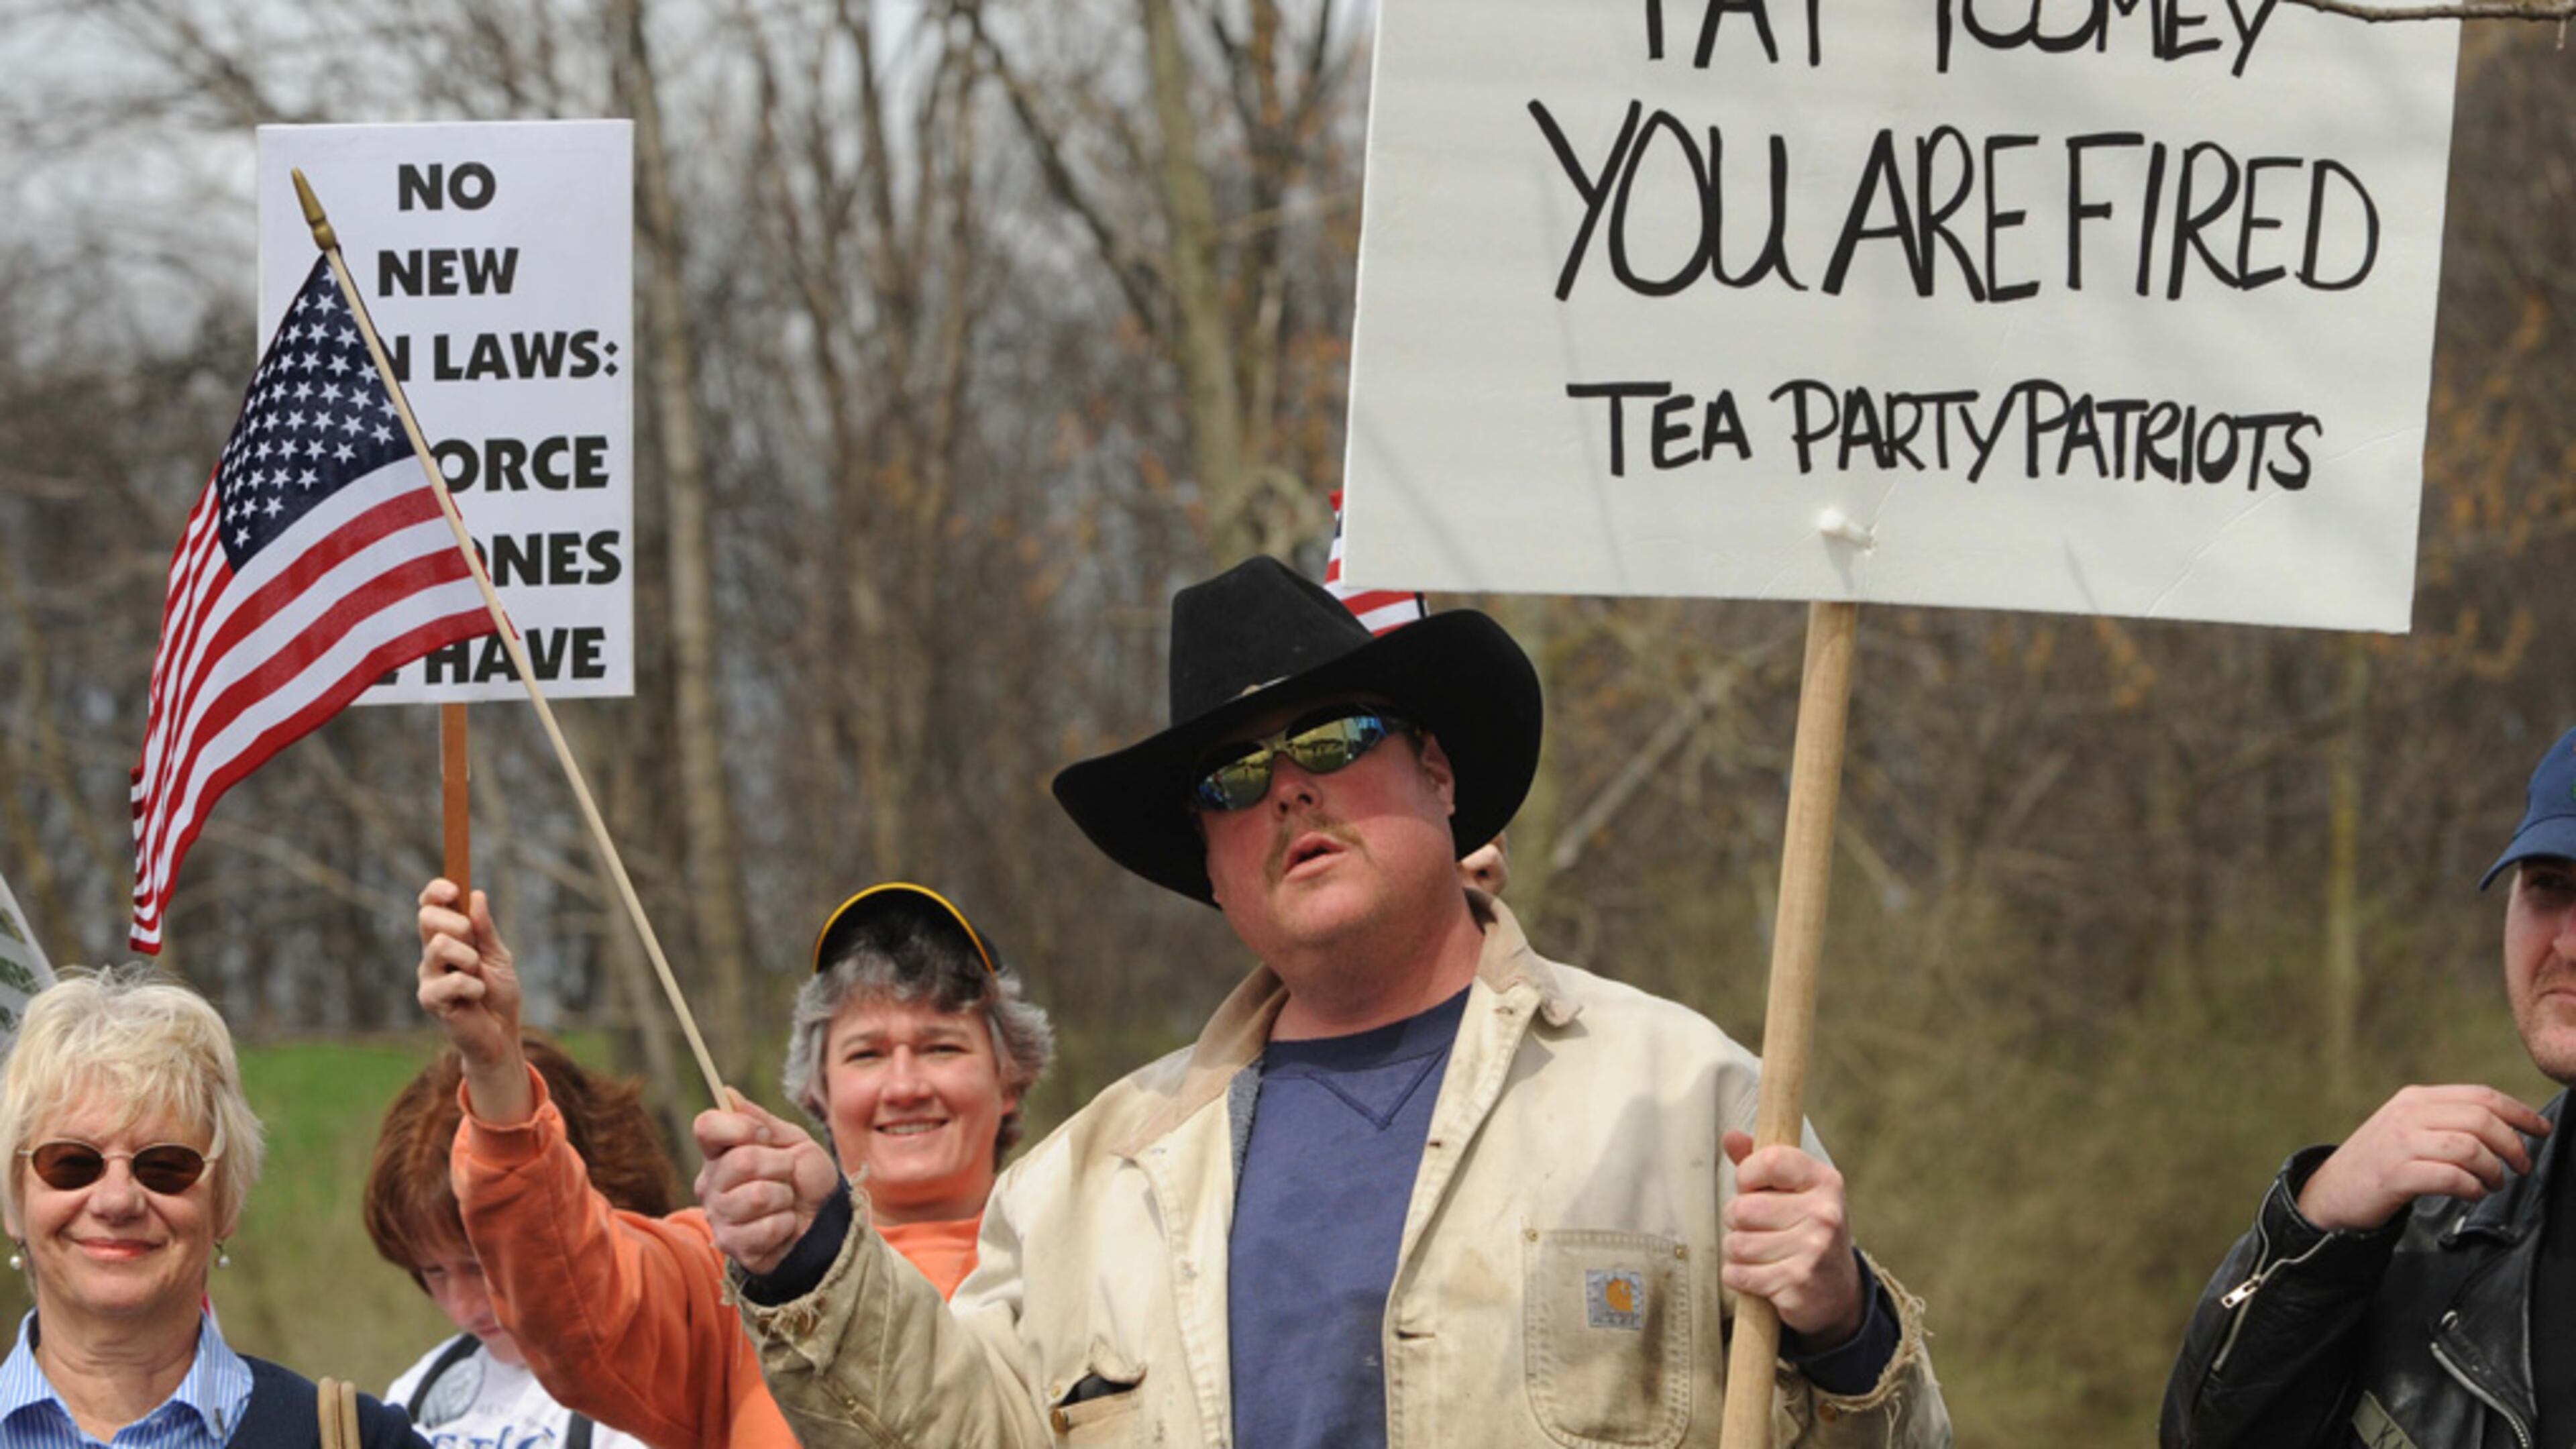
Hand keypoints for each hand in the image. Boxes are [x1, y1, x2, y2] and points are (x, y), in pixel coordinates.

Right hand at [416, 878, 530, 1122]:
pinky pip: (453, 980)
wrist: (501, 1033)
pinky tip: (475, 997)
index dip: (436, 892)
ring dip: (469, 959)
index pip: (429, 906)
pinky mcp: (429, 999)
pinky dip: (474, 986)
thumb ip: (485, 929)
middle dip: (457, 924)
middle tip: (474, 942)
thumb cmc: (498, 993)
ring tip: (478, 977)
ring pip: (439, 945)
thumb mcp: (498, 956)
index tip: (453, 889)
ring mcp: (427, 976)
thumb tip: (475, 896)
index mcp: (446, 938)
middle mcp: (431, 954)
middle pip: (427, 918)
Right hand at [695, 1092, 842, 1276]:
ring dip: (785, 1196)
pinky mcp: (732, 1245)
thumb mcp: (792, 1141)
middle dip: (780, 1165)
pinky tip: (784, 1224)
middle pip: (742, 1161)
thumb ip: (761, 1120)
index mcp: (719, 1152)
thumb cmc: (804, 1176)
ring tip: (785, 1200)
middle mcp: (710, 1184)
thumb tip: (726, 1093)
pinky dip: (787, 1224)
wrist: (823, 1218)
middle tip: (787, 1174)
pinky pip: (766, 1228)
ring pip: (757, 1196)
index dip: (741, 1127)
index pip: (707, 1126)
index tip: (766, 1137)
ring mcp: (718, 1216)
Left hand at [1722, 1131, 1865, 1345]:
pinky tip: (1759, 1276)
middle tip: (1756, 1228)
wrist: (1838, 1291)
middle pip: (1742, 1208)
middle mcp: (1824, 1215)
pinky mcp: (1796, 1284)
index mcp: (1826, 1182)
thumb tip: (1730, 1136)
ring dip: (1736, 1252)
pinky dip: (1737, 1276)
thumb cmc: (1807, 1229)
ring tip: (1758, 1253)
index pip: (1771, 1160)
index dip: (1747, 1175)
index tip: (1751, 1188)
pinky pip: (1738, 1275)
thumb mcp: (1795, 1192)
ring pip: (1736, 1244)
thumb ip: (1761, 1162)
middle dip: (1736, 1220)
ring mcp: (1813, 1251)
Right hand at [2296, 1084, 2550, 1231]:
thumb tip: (2504, 1125)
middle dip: (2513, 1145)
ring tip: (2494, 1184)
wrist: (2330, 1192)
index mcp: (2415, 1098)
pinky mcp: (2394, 1175)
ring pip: (2469, 1147)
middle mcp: (2406, 1115)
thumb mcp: (2408, 1127)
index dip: (2519, 1112)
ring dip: (2493, 1170)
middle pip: (2480, 1119)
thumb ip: (2445, 1119)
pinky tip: (2473, 1193)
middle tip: (2521, 1168)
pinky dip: (2472, 1187)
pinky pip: (2450, 1177)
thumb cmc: (2380, 1163)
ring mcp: (2398, 1144)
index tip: (2541, 1131)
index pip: (2480, 1096)